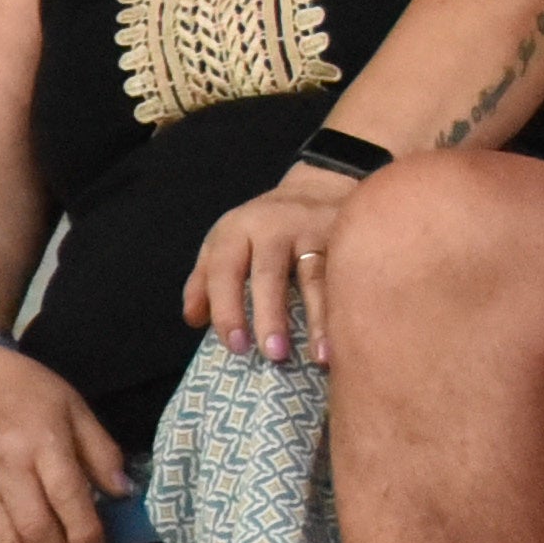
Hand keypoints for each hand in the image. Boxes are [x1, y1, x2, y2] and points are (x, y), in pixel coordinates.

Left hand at [183, 166, 358, 365]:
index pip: (225, 272)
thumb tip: (193, 320)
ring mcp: (314, 229)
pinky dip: (348, 306)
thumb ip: (205, 280)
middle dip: (270, 316)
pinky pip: (347, 275)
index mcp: (238, 230)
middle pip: (269, 275)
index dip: (228, 310)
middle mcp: (274, 226)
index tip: (236, 347)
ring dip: (318, 318)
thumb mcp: (227, 242)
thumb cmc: (264, 228)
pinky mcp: (347, 235)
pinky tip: (350, 334)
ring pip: (314, 276)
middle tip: (273, 355)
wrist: (318, 186)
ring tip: (321, 357)